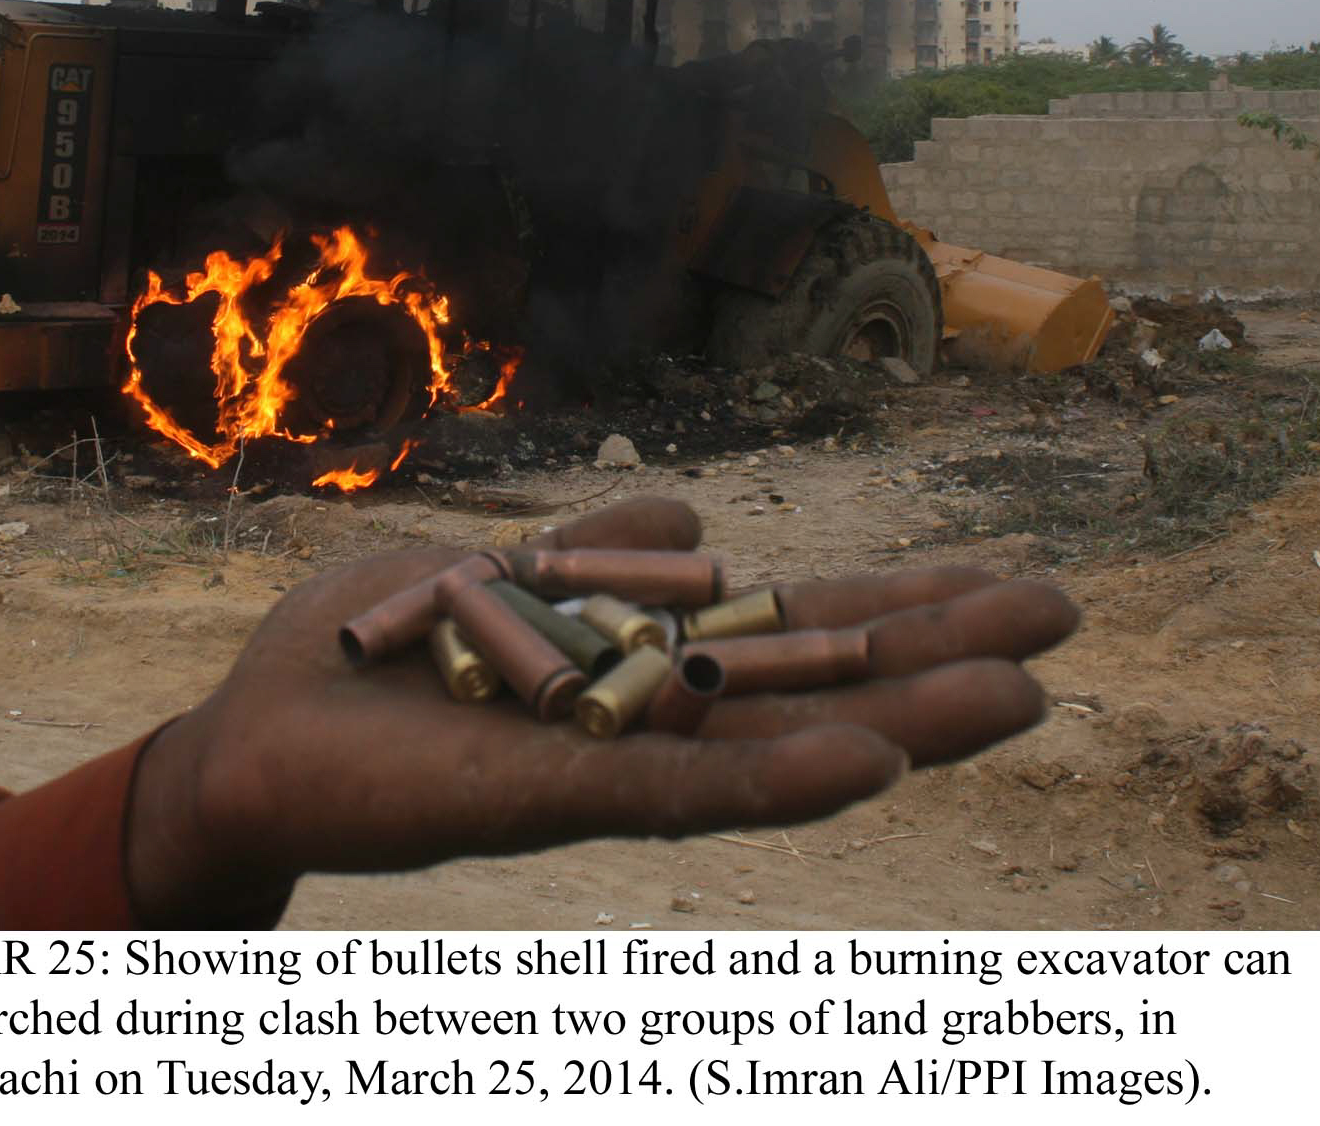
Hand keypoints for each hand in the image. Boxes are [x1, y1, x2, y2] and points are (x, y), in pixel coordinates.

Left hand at [123, 497, 1076, 923]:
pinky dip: (772, 782)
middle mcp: (642, 717)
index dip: (894, 600)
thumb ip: (599, 552)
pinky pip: (670, 795)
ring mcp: (601, 766)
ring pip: (772, 748)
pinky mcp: (537, 802)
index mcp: (635, 656)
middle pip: (810, 683)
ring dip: (894, 723)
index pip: (787, 626)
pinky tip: (868, 765)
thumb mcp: (492, 569)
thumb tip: (702, 517)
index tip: (1005, 571)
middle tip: (1068, 614)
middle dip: (933, 652)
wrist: (251, 738)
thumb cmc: (370, 657)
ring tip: (1021, 695)